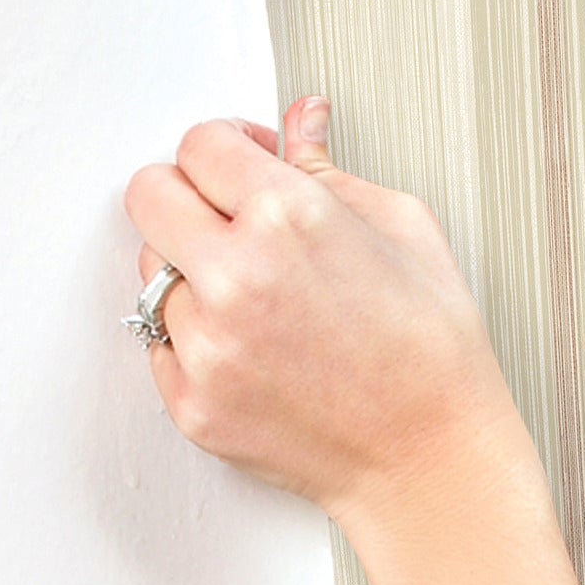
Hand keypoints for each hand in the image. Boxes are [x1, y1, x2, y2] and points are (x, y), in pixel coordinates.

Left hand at [121, 96, 524, 528]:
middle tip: (231, 222)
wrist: (433, 462)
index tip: (243, 166)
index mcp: (289, 216)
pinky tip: (259, 353)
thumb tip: (300, 122)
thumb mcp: (406, 232)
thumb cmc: (435, 356)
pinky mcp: (193, 403)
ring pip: (153, 275)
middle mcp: (236, 276)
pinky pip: (162, 346)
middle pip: (149, 195)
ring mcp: (207, 345)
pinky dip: (199, 343)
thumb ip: (332, 169)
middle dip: (188, 198)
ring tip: (261, 304)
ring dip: (193, 277)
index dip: (226, 149)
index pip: (199, 144)